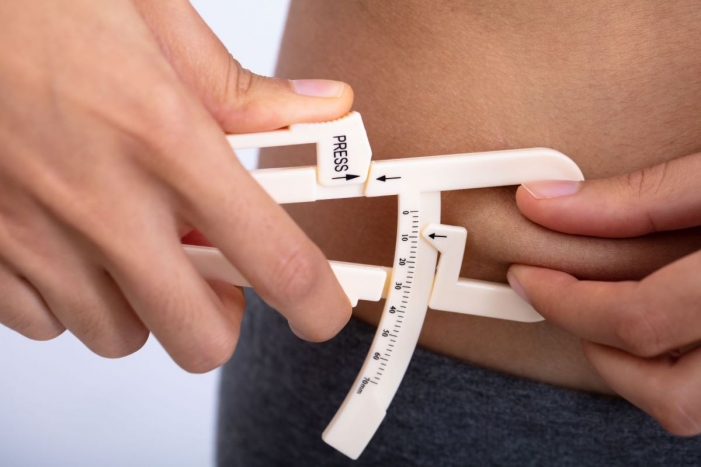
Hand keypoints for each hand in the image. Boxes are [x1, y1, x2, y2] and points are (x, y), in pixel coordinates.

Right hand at [0, 0, 352, 371]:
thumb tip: (321, 108)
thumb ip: (242, 89)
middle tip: (213, 271)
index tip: (322, 312)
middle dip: (220, 318)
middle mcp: (102, 200)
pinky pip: (45, 324)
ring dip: (144, 305)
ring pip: (119, 336)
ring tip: (135, 244)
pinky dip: (74, 301)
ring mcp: (35, 234)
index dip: (314, 303)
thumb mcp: (156, 20)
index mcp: (165, 136)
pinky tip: (77, 246)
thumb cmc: (42, 4)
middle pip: (198, 335)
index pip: (272, 257)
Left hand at [507, 152, 700, 434]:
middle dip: (600, 348)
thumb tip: (544, 202)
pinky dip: (677, 369)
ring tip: (612, 315)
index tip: (530, 275)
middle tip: (564, 298)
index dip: (566, 300)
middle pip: (671, 396)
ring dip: (638, 372)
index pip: (639, 318)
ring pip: (695, 409)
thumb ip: (638, 197)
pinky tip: (667, 323)